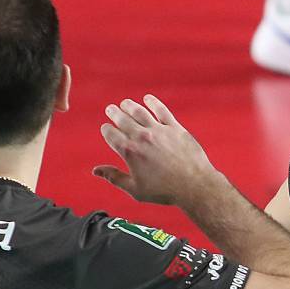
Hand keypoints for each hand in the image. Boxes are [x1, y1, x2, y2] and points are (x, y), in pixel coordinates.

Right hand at [93, 94, 220, 206]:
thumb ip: (114, 177)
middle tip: (111, 109)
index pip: (111, 134)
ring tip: (125, 103)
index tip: (106, 128)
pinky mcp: (175, 128)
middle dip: (114, 113)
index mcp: (130, 152)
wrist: (193, 185)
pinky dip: (154, 103)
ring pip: (140, 112)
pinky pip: (162, 111)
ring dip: (130, 105)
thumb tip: (96, 171)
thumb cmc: (164, 190)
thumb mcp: (134, 189)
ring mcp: (159, 131)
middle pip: (123, 119)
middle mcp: (142, 138)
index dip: (106, 130)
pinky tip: (148, 98)